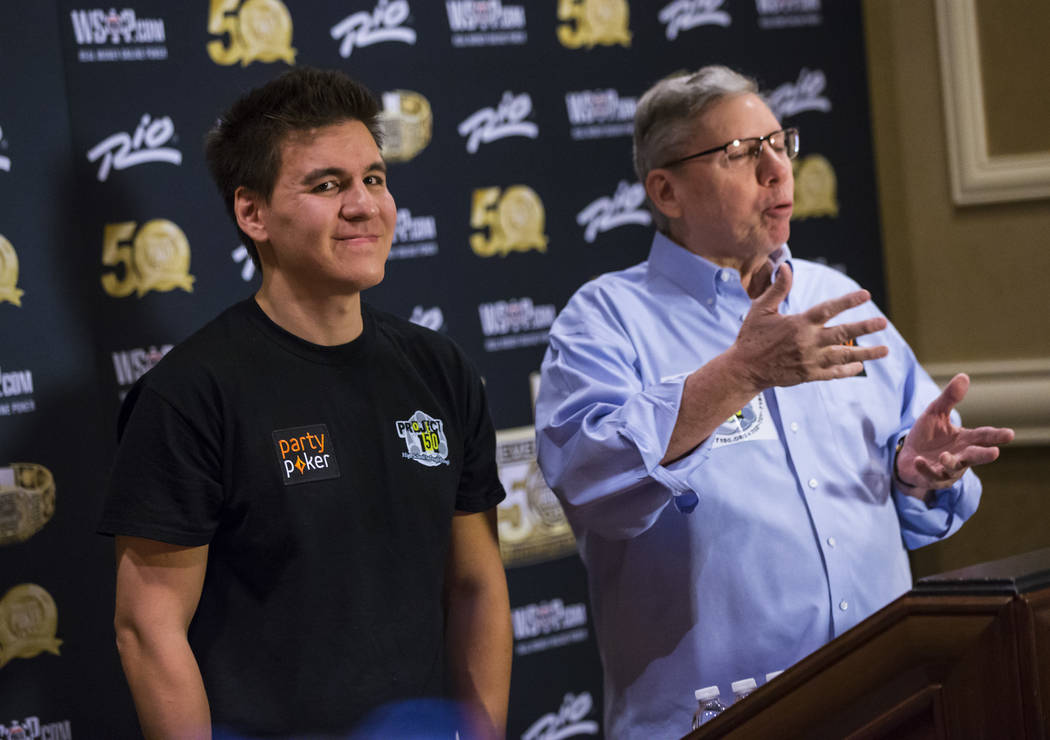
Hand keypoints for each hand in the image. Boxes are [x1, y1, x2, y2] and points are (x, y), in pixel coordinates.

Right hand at [728, 262, 889, 392]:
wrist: (745, 369)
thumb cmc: (751, 336)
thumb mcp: (761, 309)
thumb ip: (777, 289)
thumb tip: (785, 267)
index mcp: (799, 324)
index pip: (828, 309)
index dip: (847, 302)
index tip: (865, 295)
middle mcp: (808, 342)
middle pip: (843, 333)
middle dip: (865, 328)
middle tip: (883, 322)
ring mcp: (810, 360)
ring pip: (844, 356)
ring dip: (866, 353)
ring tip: (885, 350)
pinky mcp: (809, 375)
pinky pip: (833, 373)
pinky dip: (848, 370)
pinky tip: (860, 366)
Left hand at [895, 373, 1014, 493]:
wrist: (906, 457)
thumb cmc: (926, 435)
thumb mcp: (935, 413)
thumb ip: (949, 398)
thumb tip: (964, 376)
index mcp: (965, 440)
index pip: (983, 436)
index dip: (996, 435)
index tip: (1010, 434)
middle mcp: (960, 456)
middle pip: (975, 456)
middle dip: (984, 455)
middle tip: (994, 453)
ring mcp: (947, 469)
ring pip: (953, 468)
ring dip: (950, 462)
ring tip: (945, 456)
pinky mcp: (931, 478)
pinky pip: (930, 475)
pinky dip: (925, 468)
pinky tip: (919, 461)